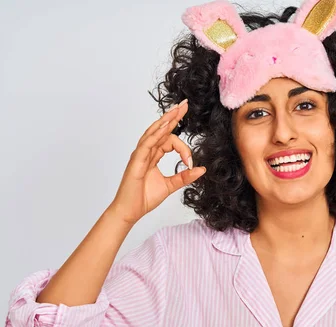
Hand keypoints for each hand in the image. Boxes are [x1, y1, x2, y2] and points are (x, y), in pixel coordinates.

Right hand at [108, 99, 205, 224]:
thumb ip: (185, 176)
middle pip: (160, 129)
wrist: (131, 211)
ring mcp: (140, 155)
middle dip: (173, 116)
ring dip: (165, 120)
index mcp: (153, 155)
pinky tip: (164, 126)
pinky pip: (146, 144)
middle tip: (185, 104)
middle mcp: (146, 152)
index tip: (191, 162)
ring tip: (176, 110)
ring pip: (153, 132)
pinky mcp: (136, 161)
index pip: (169, 140)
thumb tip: (202, 169)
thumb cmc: (144, 198)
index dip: (183, 148)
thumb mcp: (171, 185)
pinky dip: (155, 134)